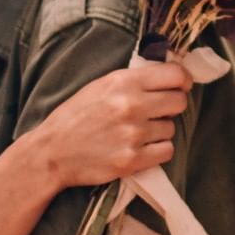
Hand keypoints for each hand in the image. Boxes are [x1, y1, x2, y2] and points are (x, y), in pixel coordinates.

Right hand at [35, 61, 191, 190]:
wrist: (52, 152)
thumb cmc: (75, 117)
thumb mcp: (99, 86)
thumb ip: (132, 80)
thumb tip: (169, 77)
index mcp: (123, 82)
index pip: (175, 75)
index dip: (183, 80)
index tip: (181, 86)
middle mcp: (131, 105)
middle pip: (179, 102)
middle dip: (172, 106)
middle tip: (157, 112)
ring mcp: (133, 134)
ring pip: (171, 129)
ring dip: (159, 131)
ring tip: (136, 132)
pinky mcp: (133, 160)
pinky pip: (166, 151)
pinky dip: (157, 151)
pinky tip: (139, 148)